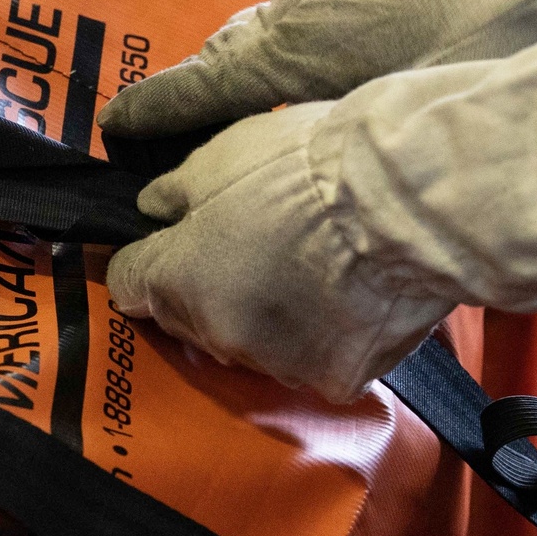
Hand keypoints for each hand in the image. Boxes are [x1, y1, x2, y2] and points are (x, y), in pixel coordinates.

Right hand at [96, 0, 536, 139]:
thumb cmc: (479, 28)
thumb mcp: (401, 104)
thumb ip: (338, 133)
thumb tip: (295, 168)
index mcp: (290, 49)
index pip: (196, 85)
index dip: (151, 113)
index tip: (110, 131)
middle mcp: (293, 10)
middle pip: (219, 55)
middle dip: (184, 93)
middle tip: (158, 132)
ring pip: (257, 32)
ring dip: (233, 68)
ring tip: (223, 108)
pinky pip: (291, 15)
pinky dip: (276, 47)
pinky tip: (300, 68)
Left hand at [105, 102, 453, 402]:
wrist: (407, 202)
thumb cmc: (308, 167)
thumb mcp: (219, 156)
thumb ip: (173, 193)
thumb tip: (153, 211)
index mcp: (177, 282)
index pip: (129, 285)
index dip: (146, 258)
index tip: (170, 241)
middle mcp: (218, 336)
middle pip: (190, 318)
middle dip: (207, 286)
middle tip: (253, 241)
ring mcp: (279, 364)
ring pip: (253, 343)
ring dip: (266, 314)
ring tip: (310, 264)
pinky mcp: (336, 379)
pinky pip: (315, 358)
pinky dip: (323, 334)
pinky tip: (348, 294)